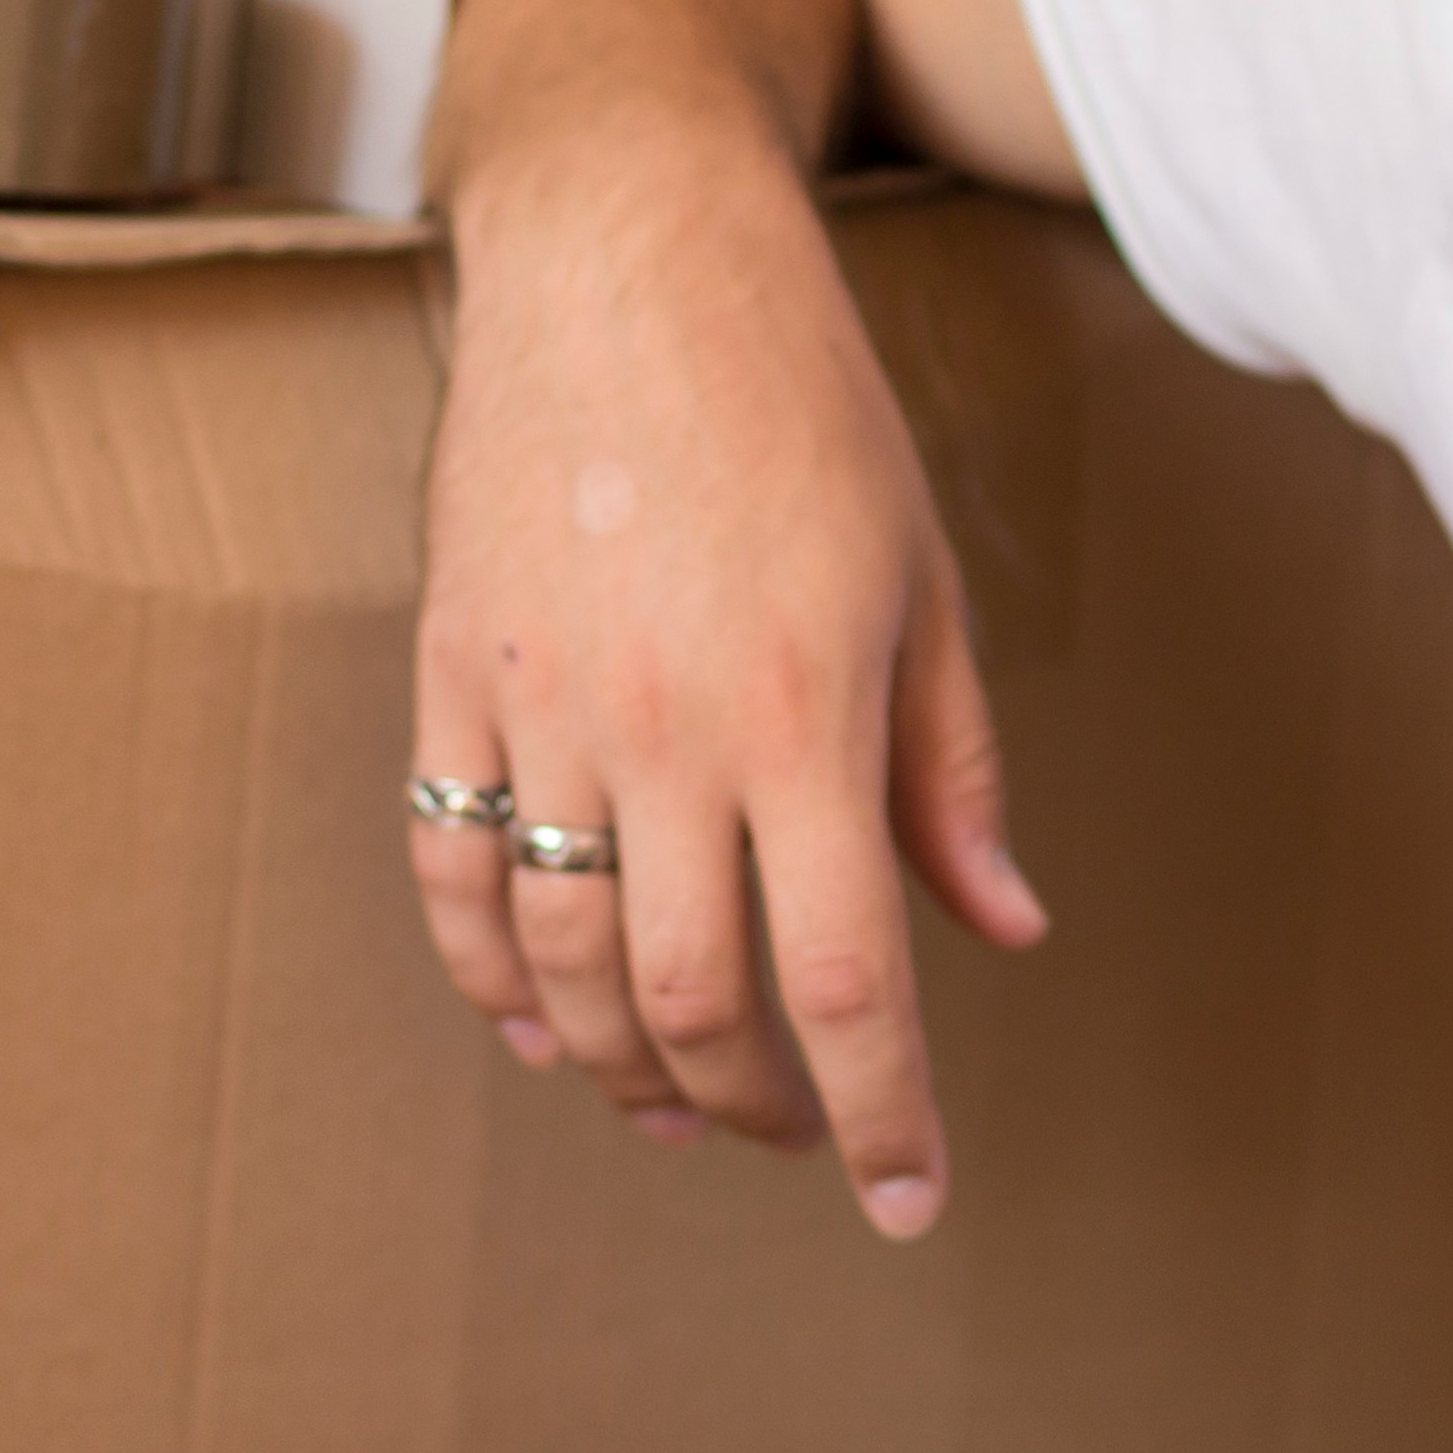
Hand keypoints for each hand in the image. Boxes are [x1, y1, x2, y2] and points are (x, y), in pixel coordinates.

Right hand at [409, 126, 1049, 1232]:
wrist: (630, 252)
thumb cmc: (802, 402)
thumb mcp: (923, 577)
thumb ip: (952, 769)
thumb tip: (1004, 927)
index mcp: (804, 710)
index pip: (847, 978)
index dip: (879, 1113)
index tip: (905, 1200)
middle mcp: (664, 729)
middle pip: (692, 1000)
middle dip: (752, 1103)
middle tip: (796, 1128)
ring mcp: (540, 705)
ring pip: (562, 960)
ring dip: (619, 1062)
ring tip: (674, 1097)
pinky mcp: (452, 669)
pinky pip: (447, 866)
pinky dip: (488, 972)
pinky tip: (536, 1017)